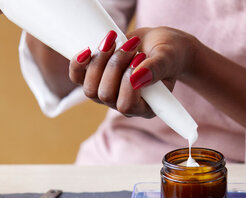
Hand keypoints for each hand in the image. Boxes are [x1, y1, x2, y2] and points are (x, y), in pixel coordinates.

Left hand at [69, 27, 198, 117]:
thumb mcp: (167, 58)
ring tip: (115, 42)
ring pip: (90, 87)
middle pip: (105, 94)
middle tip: (131, 46)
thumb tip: (136, 78)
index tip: (140, 59)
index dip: (127, 83)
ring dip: (99, 61)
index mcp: (145, 107)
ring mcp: (107, 94)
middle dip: (115, 65)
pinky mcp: (95, 79)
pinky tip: (88, 50)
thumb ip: (156, 68)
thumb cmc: (168, 54)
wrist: (157, 44)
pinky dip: (79, 64)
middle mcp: (123, 105)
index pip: (126, 106)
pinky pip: (77, 78)